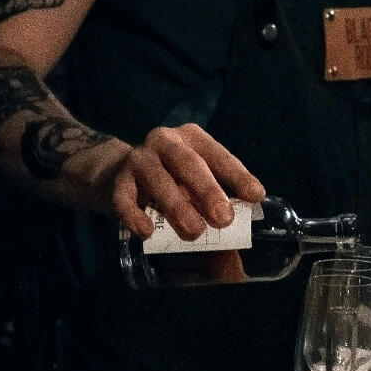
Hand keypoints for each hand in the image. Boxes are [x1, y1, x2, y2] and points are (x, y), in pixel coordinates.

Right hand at [109, 124, 265, 238]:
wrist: (115, 174)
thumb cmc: (169, 179)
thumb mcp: (193, 179)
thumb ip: (215, 196)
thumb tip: (244, 228)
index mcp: (192, 138)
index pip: (218, 155)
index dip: (238, 175)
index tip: (255, 195)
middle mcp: (165, 142)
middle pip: (187, 163)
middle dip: (207, 191)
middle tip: (223, 219)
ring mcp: (138, 159)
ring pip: (158, 179)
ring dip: (177, 206)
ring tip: (194, 231)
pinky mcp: (117, 181)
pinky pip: (124, 198)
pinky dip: (135, 215)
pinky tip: (146, 232)